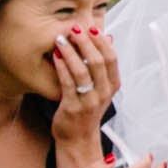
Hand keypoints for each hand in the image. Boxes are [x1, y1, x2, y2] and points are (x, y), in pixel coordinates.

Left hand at [41, 12, 124, 137]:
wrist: (78, 139)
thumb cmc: (87, 109)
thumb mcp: (101, 87)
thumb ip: (104, 64)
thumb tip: (109, 37)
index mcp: (112, 85)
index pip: (112, 58)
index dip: (101, 41)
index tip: (91, 27)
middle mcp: (104, 93)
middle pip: (98, 61)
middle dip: (85, 42)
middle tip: (74, 28)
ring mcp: (89, 101)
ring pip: (82, 71)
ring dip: (71, 52)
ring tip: (61, 39)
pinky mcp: (73, 108)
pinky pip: (67, 83)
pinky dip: (61, 67)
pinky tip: (55, 56)